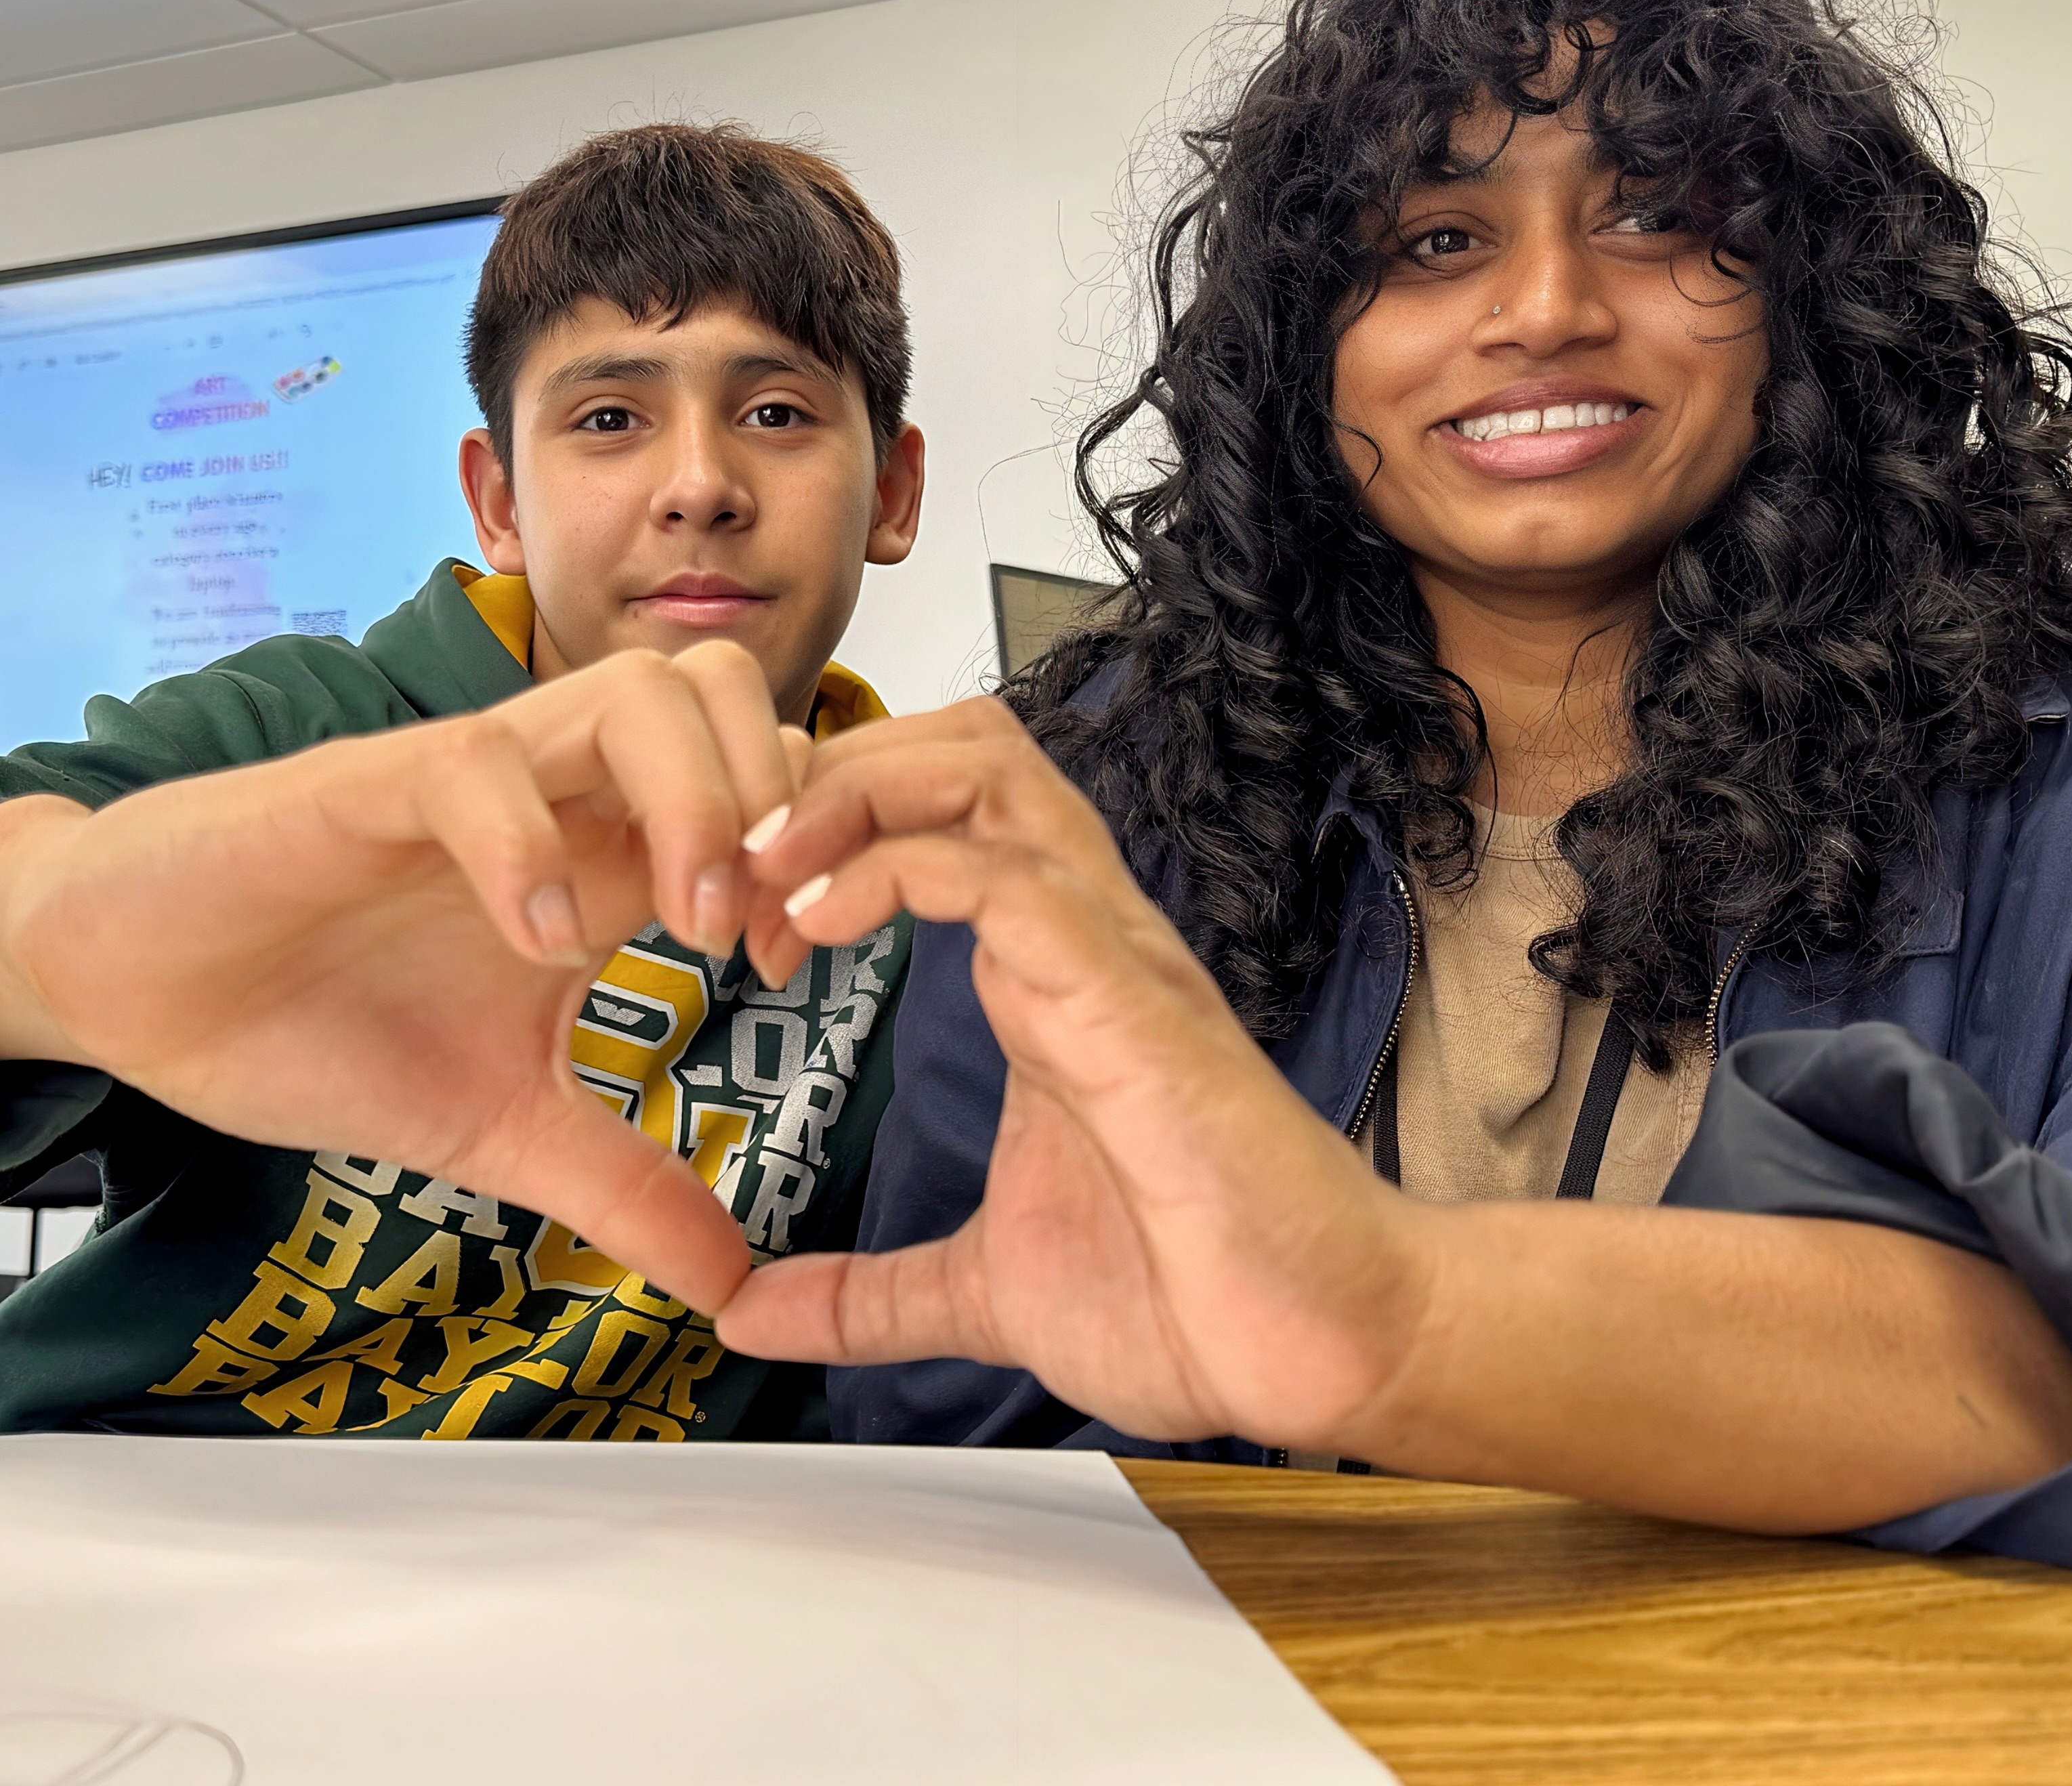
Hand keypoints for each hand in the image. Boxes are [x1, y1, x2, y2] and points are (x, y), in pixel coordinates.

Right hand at [0, 642, 804, 1315]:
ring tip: (683, 930)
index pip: (761, 779)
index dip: (813, 858)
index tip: (799, 969)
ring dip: (692, 803)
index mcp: (603, 854)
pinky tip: (533, 947)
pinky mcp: (363, 790)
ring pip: (630, 694)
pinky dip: (527, 848)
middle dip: (781, 800)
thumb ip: (626, 1190)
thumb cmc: (325, 1024)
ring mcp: (469, 781)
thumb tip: (737, 1284)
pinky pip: (472, 766)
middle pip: (722, 692)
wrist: (144, 988)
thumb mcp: (504, 1128)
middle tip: (760, 934)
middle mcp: (558, 795)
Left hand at [724, 703, 2071, 1527]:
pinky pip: (1011, 877)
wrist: (1319, 1347)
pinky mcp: (1132, 1000)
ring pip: (987, 773)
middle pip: (960, 748)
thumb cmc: (1185, 1296)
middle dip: (831, 768)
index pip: (939, 814)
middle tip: (729, 857)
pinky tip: (818, 923)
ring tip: (757, 866)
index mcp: (1044, 976)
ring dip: (853, 794)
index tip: (728, 905)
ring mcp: (1110, 955)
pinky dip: (897, 869)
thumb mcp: (983, 1290)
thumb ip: (868, 1292)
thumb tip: (747, 1313)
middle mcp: (1078, 936)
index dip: (822, 824)